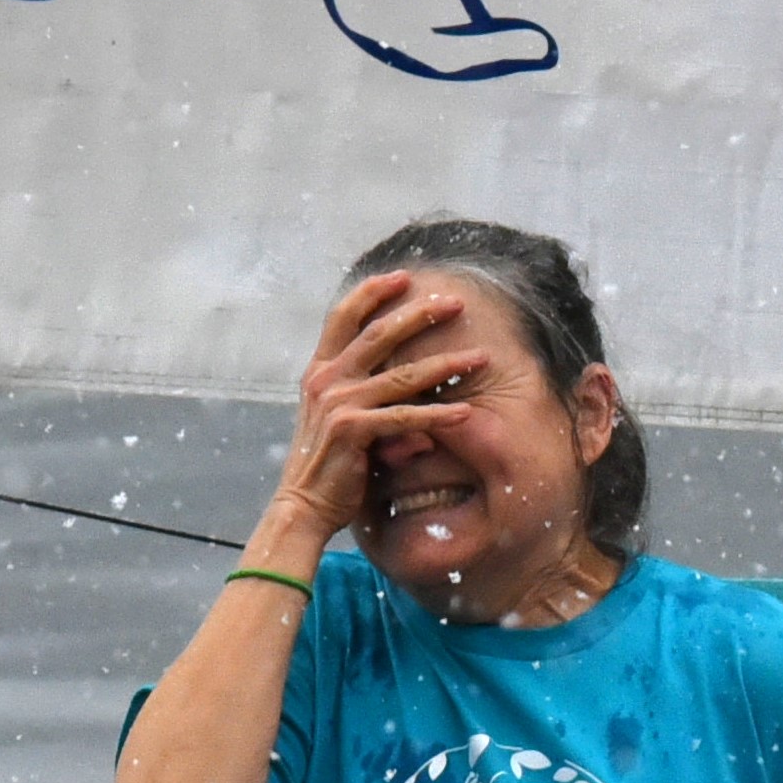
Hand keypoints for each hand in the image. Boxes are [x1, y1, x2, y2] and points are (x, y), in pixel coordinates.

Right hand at [272, 270, 488, 544]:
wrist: (303, 505)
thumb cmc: (328, 466)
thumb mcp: (341, 421)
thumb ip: (367, 398)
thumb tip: (405, 394)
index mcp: (319, 369)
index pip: (344, 316)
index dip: (373, 292)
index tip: (403, 277)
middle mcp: (326, 378)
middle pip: (379, 334)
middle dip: (420, 314)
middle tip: (455, 303)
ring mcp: (338, 402)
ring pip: (401, 375)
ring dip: (445, 365)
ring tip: (479, 359)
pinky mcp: (353, 431)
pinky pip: (405, 418)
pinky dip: (438, 416)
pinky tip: (466, 412)